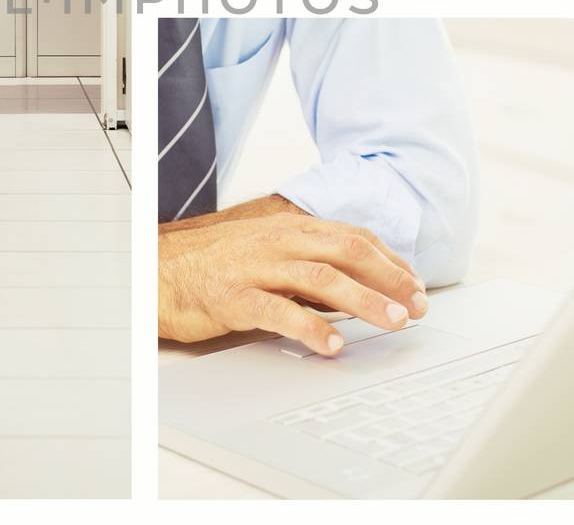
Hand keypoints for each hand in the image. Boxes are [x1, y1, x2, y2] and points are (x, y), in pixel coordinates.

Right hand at [159, 197, 427, 355]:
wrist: (156, 271)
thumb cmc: (214, 266)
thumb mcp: (267, 254)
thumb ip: (308, 265)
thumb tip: (358, 287)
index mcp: (289, 229)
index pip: (353, 238)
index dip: (390, 261)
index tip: (417, 286)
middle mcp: (278, 242)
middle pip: (347, 252)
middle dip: (390, 279)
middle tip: (418, 306)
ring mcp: (256, 267)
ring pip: (323, 279)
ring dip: (365, 301)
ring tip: (392, 322)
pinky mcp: (234, 297)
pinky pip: (279, 312)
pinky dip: (311, 328)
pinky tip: (333, 345)